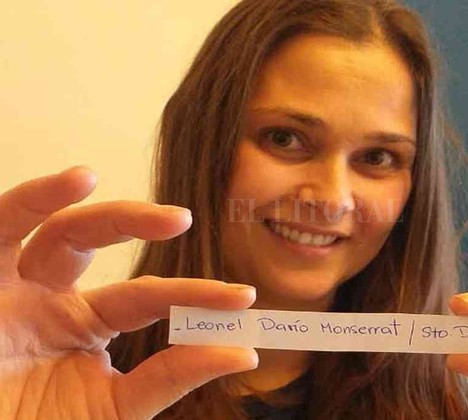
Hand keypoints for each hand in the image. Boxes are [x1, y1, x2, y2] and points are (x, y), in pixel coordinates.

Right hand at [0, 167, 257, 418]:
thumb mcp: (117, 408)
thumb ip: (172, 377)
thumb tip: (242, 352)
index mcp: (84, 327)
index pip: (147, 296)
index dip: (194, 295)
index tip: (244, 298)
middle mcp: (51, 299)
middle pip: (99, 243)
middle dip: (143, 223)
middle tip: (186, 220)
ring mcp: (16, 290)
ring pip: (60, 230)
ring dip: (105, 210)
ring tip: (143, 203)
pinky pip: (4, 227)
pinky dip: (35, 199)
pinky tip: (79, 182)